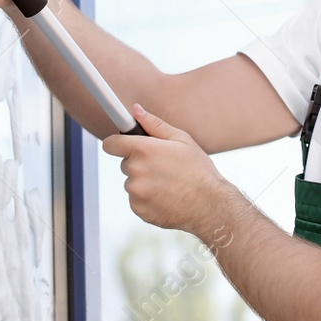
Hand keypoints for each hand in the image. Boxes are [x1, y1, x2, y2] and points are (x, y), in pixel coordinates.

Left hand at [102, 104, 229, 234]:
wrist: (209, 206)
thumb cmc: (198, 171)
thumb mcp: (182, 140)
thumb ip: (154, 124)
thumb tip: (136, 110)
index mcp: (144, 150)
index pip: (111, 144)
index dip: (116, 143)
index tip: (120, 145)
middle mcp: (136, 171)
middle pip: (125, 163)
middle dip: (139, 163)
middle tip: (162, 166)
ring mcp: (136, 192)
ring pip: (132, 182)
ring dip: (143, 182)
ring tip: (167, 183)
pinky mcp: (139, 209)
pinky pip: (136, 199)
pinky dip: (146, 198)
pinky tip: (165, 196)